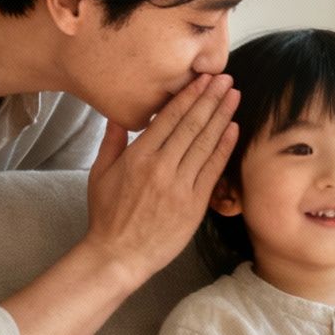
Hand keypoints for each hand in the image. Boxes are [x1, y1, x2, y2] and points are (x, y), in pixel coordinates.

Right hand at [82, 74, 240, 276]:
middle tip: (226, 79)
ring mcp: (180, 186)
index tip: (203, 79)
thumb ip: (111, 142)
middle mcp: (161, 167)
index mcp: (138, 157)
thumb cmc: (106, 216)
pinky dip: (224, 148)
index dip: (189, 95)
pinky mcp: (194, 205)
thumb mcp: (99, 174)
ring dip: (222, 117)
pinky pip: (212, 170)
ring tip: (234, 96)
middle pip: (192, 125)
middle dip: (211, 99)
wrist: (118, 256)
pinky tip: (234, 129)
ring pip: (205, 143)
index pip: (169, 118)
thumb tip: (118, 114)